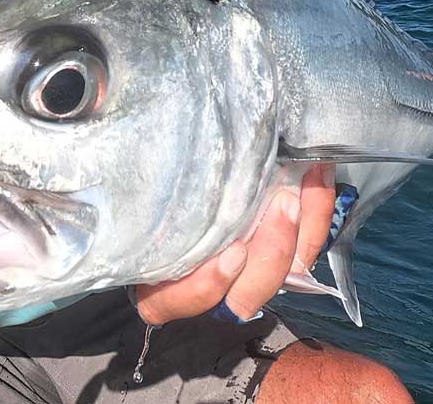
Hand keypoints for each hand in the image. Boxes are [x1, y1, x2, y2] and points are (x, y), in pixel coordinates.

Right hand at [134, 164, 335, 324]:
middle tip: (281, 202)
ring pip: (283, 274)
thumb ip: (133, 168)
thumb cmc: (164, 160)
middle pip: (243, 295)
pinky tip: (318, 171)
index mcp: (160, 268)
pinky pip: (311, 243)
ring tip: (303, 182)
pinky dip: (319, 210)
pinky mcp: (285, 240)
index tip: (228, 255)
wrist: (212, 152)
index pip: (168, 304)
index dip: (201, 289)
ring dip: (301, 232)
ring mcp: (250, 260)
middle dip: (269, 254)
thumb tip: (112, 128)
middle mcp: (206, 274)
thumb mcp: (148, 168)